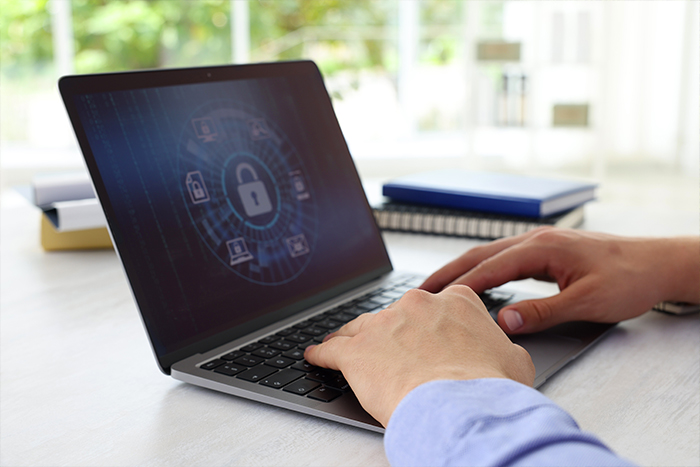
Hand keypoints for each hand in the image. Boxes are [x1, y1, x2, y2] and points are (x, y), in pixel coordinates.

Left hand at [304, 286, 534, 426]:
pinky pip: (332, 350)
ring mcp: (384, 325)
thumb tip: (498, 350)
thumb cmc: (490, 388)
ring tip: (343, 347)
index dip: (431, 324)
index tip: (426, 336)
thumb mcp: (514, 360)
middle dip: (393, 333)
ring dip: (354, 339)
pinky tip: (316, 356)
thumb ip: (498, 345)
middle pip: (397, 316)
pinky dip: (323, 354)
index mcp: (456, 301)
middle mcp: (417, 304)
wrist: (461, 406)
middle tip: (392, 353)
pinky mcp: (357, 351)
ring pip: (362, 328)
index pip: (439, 306)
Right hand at [421, 227, 699, 333]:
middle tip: (420, 291)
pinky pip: (503, 258)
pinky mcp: (545, 251)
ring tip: (437, 287)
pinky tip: (474, 282)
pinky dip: (481, 269)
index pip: (489, 268)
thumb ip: (543, 311)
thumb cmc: (629, 279)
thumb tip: (504, 322)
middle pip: (480, 255)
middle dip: (447, 272)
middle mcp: (535, 240)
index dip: (459, 285)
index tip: (433, 300)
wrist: (657, 263)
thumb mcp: (587, 301)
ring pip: (489, 254)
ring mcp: (539, 243)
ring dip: (461, 269)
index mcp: (541, 247)